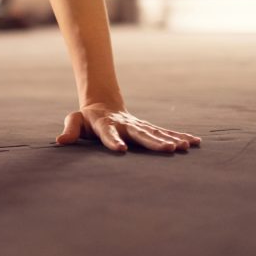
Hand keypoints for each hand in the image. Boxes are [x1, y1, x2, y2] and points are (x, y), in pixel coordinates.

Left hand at [56, 103, 201, 152]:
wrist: (103, 105)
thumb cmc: (86, 119)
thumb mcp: (75, 121)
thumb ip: (69, 130)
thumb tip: (60, 141)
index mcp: (105, 124)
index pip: (108, 133)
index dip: (113, 141)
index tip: (120, 150)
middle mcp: (125, 124)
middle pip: (140, 133)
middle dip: (154, 142)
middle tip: (168, 149)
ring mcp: (138, 125)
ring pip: (156, 132)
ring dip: (171, 139)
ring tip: (185, 147)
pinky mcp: (147, 127)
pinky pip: (165, 132)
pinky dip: (179, 136)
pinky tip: (195, 142)